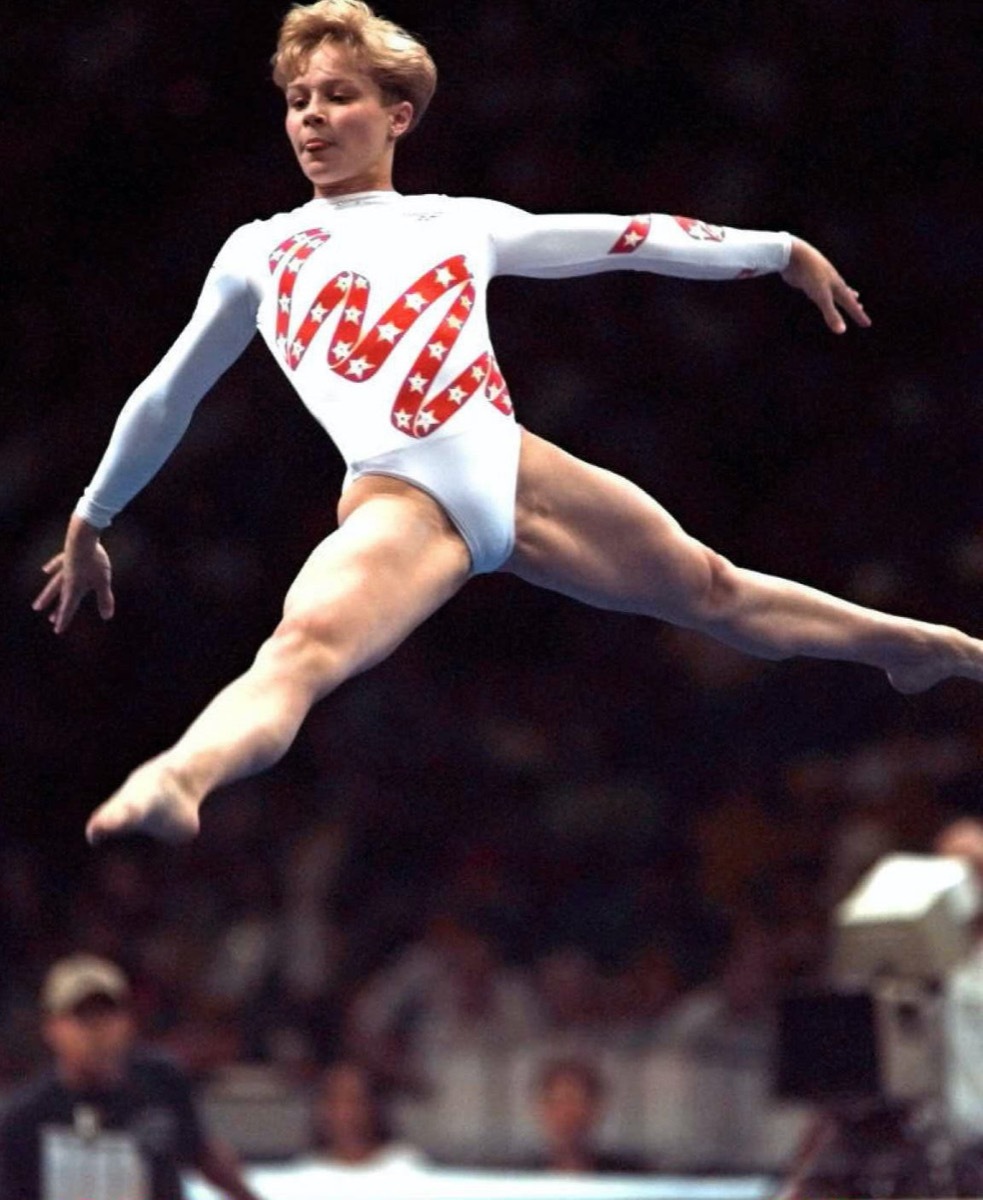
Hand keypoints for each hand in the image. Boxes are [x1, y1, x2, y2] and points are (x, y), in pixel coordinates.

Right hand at [33, 515, 114, 634]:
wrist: (83, 538)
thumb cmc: (95, 561)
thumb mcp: (102, 581)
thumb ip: (104, 599)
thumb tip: (107, 617)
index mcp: (75, 587)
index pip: (69, 607)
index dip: (65, 619)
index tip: (58, 630)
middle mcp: (67, 579)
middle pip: (60, 597)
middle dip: (57, 610)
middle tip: (50, 620)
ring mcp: (65, 567)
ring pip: (54, 583)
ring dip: (48, 595)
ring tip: (38, 604)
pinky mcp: (66, 555)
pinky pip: (57, 564)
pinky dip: (52, 567)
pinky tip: (45, 570)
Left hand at [782, 237, 871, 333]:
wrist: (794, 254)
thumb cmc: (810, 276)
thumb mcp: (821, 297)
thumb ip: (831, 314)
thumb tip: (842, 331)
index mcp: (837, 286)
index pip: (851, 304)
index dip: (858, 315)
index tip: (867, 324)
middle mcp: (831, 281)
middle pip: (845, 293)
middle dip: (852, 302)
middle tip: (860, 306)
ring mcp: (821, 277)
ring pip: (835, 288)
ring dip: (843, 293)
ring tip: (851, 294)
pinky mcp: (809, 277)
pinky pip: (821, 285)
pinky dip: (826, 289)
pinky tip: (823, 287)